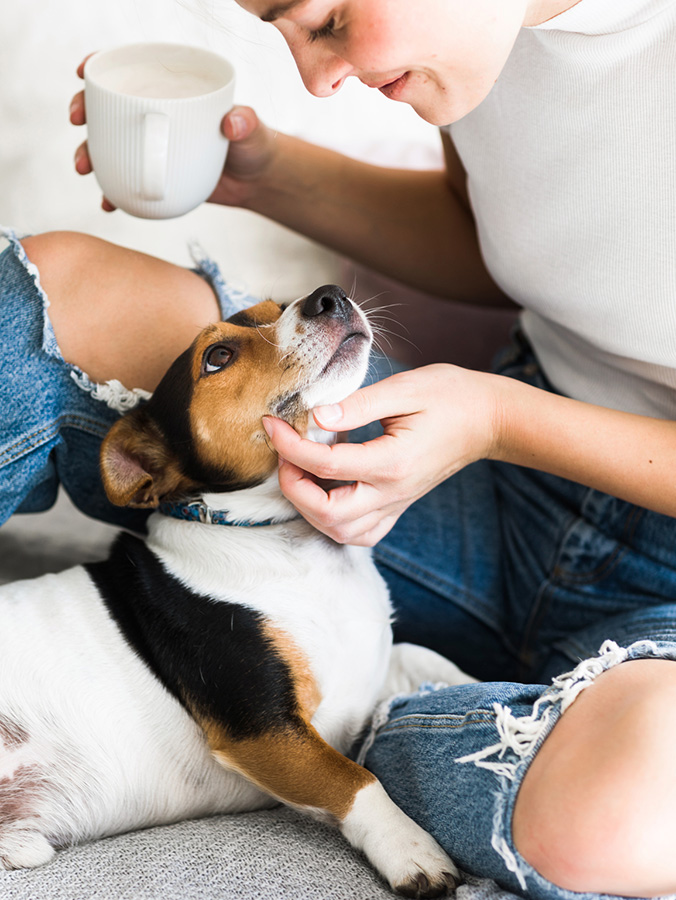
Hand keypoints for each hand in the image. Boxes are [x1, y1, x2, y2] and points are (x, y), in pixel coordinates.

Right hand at [70, 57, 276, 211]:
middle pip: (105, 108)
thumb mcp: (252, 129)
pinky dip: (112, 193)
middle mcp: (155, 117)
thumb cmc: (253, 145)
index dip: (100, 69)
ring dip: (88, 154)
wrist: (256, 182)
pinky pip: (124, 184)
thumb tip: (232, 122)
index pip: (129, 73)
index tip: (84, 74)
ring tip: (85, 168)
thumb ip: (245, 122)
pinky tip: (107, 202)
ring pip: (107, 147)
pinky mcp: (154, 177)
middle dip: (83, 110)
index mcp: (171, 94)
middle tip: (79, 122)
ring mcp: (151, 148)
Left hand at [262, 364, 502, 545]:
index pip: (326, 464)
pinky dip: (333, 520)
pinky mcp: (398, 507)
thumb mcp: (404, 388)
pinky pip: (359, 533)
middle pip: (328, 514)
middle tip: (285, 451)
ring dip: (310, 508)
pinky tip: (326, 490)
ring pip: (341, 532)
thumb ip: (357, 404)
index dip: (289, 445)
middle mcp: (393, 492)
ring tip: (301, 470)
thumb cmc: (450, 396)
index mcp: (392, 462)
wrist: (489, 420)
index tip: (272, 423)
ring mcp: (396, 504)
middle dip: (293, 486)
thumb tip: (316, 416)